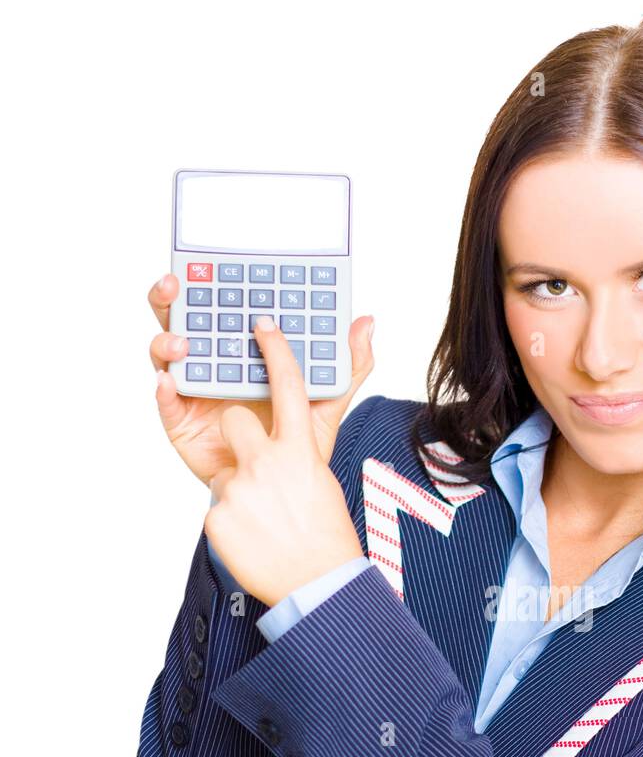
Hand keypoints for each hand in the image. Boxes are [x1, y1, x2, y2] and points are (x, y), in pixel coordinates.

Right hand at [147, 272, 374, 485]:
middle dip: (172, 297)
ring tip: (181, 343)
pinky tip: (168, 382)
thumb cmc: (298, 442)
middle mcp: (213, 362)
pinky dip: (163, 390)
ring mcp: (194, 389)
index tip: (219, 267)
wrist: (284, 489)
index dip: (213, 282)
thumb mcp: (328, 401)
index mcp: (242, 350)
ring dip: (167, 342)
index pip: (222, 306)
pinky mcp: (181, 421)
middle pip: (182, 320)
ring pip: (166, 355)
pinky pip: (165, 403)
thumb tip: (365, 323)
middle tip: (176, 284)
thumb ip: (346, 365)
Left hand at [203, 316, 368, 607]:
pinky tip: (254, 539)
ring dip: (239, 486)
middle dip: (238, 437)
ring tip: (264, 515)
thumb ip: (337, 399)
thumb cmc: (326, 527)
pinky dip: (232, 521)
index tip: (263, 324)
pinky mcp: (216, 517)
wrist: (316, 586)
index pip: (289, 386)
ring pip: (224, 467)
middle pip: (233, 419)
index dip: (275, 351)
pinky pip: (215, 503)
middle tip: (259, 468)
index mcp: (300, 450)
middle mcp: (268, 464)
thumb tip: (368, 324)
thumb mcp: (328, 468)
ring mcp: (240, 490)